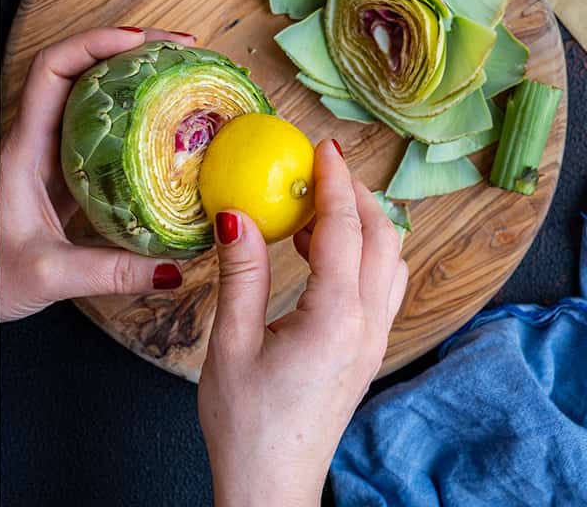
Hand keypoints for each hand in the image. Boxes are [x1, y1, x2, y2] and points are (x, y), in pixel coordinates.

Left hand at [0, 26, 197, 320]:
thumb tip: (174, 268)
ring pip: (94, 99)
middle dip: (131, 50)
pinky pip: (103, 134)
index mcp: (23, 150)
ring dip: (135, 80)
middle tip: (184, 51)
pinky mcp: (66, 177)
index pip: (52, 70)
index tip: (143, 42)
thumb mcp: (50, 275)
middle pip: (81, 70)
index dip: (95, 43)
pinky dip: (136, 121)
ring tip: (184, 76)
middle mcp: (36, 142)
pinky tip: (169, 129)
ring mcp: (52, 157)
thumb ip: (110, 272)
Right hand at [198, 140, 407, 506]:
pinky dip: (360, 253)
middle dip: (357, 195)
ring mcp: (372, 341)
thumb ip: (241, 273)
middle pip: (383, 239)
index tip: (320, 147)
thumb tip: (235, 214)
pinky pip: (379, 286)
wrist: (270, 482)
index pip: (343, 230)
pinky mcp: (365, 352)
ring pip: (389, 262)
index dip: (333, 182)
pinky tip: (318, 253)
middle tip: (320, 167)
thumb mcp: (230, 342)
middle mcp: (366, 326)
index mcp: (334, 319)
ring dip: (364, 223)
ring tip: (316, 206)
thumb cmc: (246, 422)